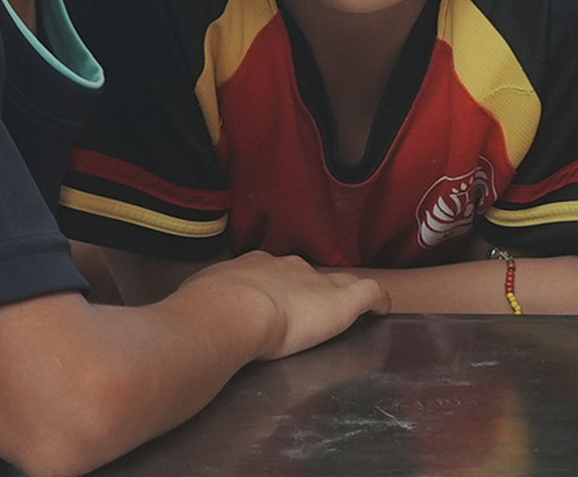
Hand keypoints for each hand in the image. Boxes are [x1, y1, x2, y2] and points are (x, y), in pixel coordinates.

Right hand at [190, 252, 383, 358]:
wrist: (230, 311)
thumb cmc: (208, 308)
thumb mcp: (201, 295)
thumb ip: (205, 300)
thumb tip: (195, 310)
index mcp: (254, 266)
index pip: (272, 272)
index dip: (277, 287)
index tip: (275, 302)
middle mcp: (286, 266)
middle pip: (306, 273)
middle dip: (307, 288)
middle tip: (306, 309)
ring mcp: (316, 282)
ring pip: (337, 281)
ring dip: (339, 293)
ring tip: (344, 308)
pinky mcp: (342, 301)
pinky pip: (370, 292)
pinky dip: (378, 300)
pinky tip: (383, 310)